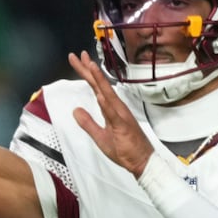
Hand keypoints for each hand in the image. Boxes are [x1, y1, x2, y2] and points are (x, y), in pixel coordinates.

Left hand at [69, 51, 153, 176]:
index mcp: (110, 109)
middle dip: (88, 69)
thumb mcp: (100, 137)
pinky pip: (112, 109)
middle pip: (99, 85)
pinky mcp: (122, 123)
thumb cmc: (125, 149)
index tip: (80, 60)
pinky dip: (106, 97)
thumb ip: (87, 123)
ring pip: (106, 92)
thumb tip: (75, 110)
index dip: (87, 74)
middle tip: (78, 55)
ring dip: (98, 78)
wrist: (142, 162)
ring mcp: (120, 114)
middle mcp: (116, 107)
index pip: (96, 88)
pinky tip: (100, 91)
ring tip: (89, 64)